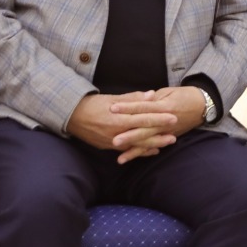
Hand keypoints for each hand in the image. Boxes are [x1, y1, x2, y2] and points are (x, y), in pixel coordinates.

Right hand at [69, 88, 201, 163]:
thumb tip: (151, 95)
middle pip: (142, 134)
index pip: (143, 118)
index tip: (173, 117)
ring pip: (137, 144)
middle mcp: (116, 132)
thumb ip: (133, 98)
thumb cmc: (92, 104)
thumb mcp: (112, 98)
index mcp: (118, 118)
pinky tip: (153, 151)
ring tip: (168, 142)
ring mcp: (111, 141)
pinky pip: (127, 150)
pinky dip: (141, 151)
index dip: (159, 118)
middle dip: (159, 134)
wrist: (71, 116)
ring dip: (153, 144)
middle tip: (175, 134)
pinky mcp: (108, 146)